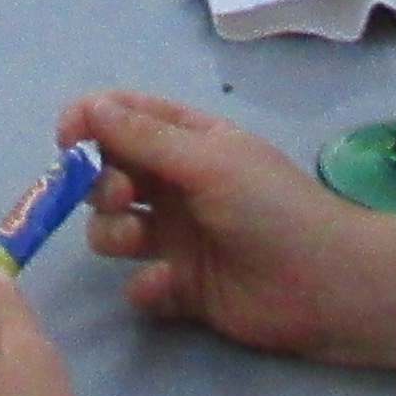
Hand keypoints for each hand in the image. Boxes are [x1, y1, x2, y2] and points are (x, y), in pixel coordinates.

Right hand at [64, 88, 377, 359]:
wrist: (326, 286)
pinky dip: (143, 285)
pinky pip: (136, 284)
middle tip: (121, 197)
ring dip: (110, 233)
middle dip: (98, 183)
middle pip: (107, 174)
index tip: (69, 141)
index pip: (123, 118)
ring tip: (138, 243)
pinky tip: (167, 286)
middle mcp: (176, 186)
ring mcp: (176, 238)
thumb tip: (89, 107)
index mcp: (188, 142)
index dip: (90, 124)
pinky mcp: (181, 289)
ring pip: (112, 230)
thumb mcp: (208, 161)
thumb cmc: (272, 208)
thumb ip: (144, 137)